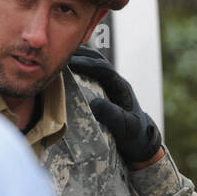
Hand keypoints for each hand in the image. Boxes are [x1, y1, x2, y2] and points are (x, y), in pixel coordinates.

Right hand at [67, 49, 162, 165]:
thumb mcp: (127, 127)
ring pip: (92, 63)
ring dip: (76, 59)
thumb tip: (93, 104)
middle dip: (79, 55)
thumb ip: (113, 116)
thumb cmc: (134, 135)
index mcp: (121, 87)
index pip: (104, 68)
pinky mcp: (100, 90)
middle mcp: (114, 81)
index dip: (87, 64)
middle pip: (97, 59)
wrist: (139, 140)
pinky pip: (87, 73)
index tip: (70, 64)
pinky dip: (75, 69)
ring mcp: (107, 84)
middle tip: (58, 56)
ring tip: (57, 58)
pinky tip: (61, 71)